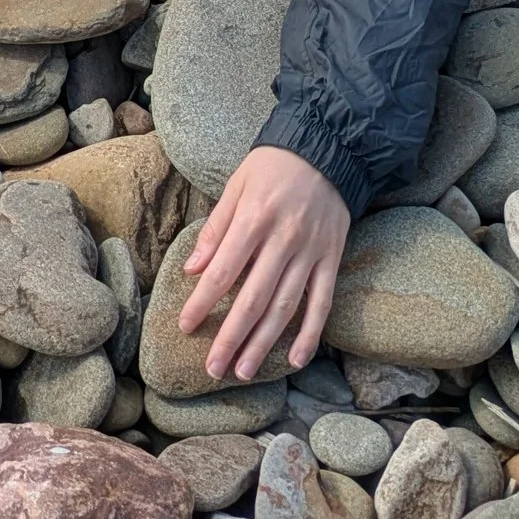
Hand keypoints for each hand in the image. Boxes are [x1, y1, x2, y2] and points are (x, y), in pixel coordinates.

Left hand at [178, 146, 349, 382]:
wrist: (329, 148)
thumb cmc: (274, 165)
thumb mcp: (237, 185)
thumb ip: (216, 229)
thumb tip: (192, 270)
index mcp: (254, 218)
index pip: (223, 270)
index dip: (202, 302)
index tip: (185, 326)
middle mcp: (283, 239)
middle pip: (253, 299)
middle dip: (230, 337)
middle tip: (212, 368)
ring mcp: (311, 252)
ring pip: (284, 307)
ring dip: (263, 344)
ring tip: (242, 371)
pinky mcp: (332, 258)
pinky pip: (322, 302)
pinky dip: (310, 334)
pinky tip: (296, 360)